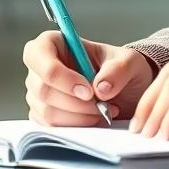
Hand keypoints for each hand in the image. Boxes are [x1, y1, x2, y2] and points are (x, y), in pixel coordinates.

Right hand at [23, 30, 154, 125]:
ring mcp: (39, 92)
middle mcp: (41, 67)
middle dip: (75, 102)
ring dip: (78, 116)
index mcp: (54, 42)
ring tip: (104, 110)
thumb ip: (118, 69)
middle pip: (42, 88)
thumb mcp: (130, 61)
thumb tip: (100, 87)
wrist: (127, 90)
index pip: (39, 54)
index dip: (61, 76)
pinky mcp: (43, 114)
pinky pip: (51, 126)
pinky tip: (95, 118)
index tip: (87, 91)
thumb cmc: (121, 68)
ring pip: (47, 111)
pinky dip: (76, 125)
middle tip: (101, 104)